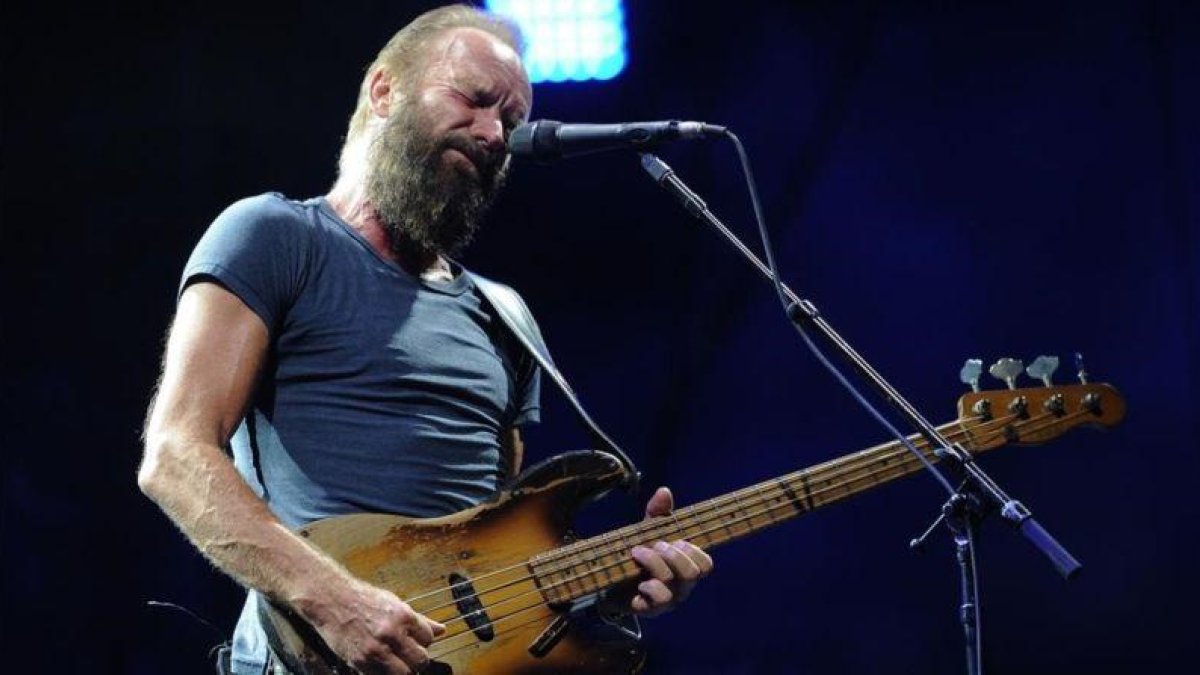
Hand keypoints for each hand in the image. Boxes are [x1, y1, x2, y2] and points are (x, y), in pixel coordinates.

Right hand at [301, 576, 446, 673]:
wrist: (331, 600)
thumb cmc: (363, 599)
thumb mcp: (395, 603)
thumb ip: (419, 620)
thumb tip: (441, 629)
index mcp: (403, 616)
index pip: (428, 639)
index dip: (423, 642)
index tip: (415, 641)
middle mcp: (392, 634)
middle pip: (421, 660)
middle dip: (418, 660)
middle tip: (410, 656)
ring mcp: (376, 650)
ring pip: (404, 673)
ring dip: (403, 669)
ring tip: (396, 661)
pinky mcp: (360, 661)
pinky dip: (384, 672)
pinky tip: (380, 662)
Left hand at [626, 486, 713, 616]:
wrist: (608, 580)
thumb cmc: (636, 556)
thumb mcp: (646, 531)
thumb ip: (657, 513)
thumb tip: (664, 490)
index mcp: (684, 567)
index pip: (706, 564)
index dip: (696, 552)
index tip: (677, 540)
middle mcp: (681, 586)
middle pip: (693, 573)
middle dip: (674, 555)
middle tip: (656, 545)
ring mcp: (667, 600)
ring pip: (674, 585)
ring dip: (655, 564)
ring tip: (638, 553)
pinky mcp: (650, 609)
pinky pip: (658, 601)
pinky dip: (649, 587)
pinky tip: (638, 581)